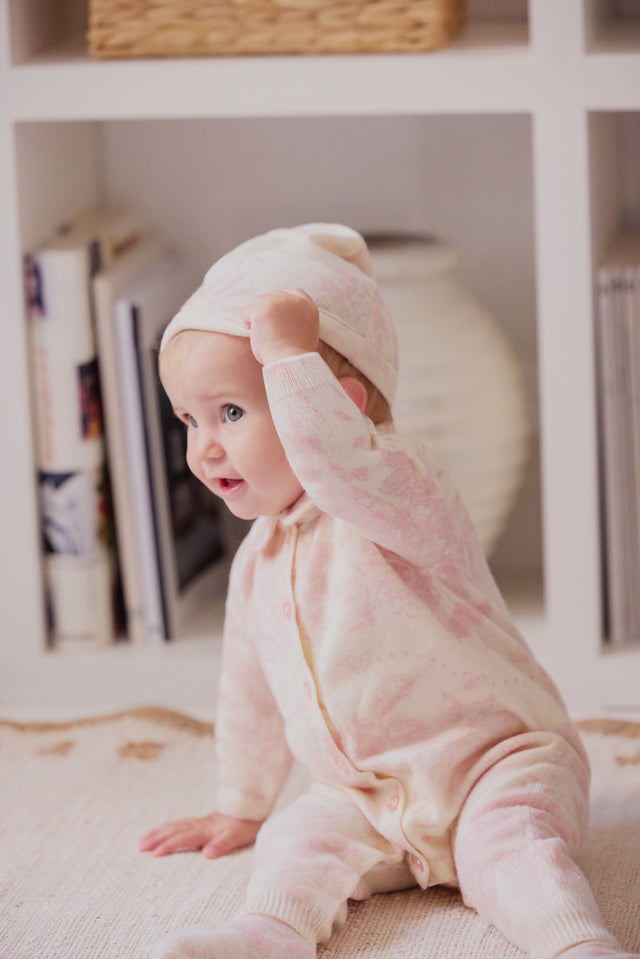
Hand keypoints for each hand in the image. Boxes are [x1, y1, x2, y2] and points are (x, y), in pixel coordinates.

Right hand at [138, 811, 262, 858]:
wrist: (253, 808)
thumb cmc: (246, 825)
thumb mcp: (237, 837)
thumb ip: (222, 844)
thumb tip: (206, 854)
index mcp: (206, 830)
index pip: (183, 838)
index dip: (168, 845)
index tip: (154, 854)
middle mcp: (200, 825)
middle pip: (174, 830)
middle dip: (156, 838)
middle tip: (139, 847)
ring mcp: (200, 822)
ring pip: (175, 825)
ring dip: (158, 832)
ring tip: (143, 840)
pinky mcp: (203, 822)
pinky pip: (181, 824)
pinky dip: (169, 827)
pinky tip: (166, 830)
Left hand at [243, 289, 318, 366]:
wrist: (290, 362)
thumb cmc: (294, 355)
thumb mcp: (305, 333)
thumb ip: (298, 319)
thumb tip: (280, 317)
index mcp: (308, 306)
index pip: (294, 292)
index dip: (282, 302)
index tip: (277, 316)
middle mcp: (294, 300)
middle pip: (272, 296)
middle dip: (266, 311)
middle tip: (268, 331)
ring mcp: (278, 302)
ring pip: (258, 302)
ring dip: (256, 317)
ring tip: (263, 335)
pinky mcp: (263, 308)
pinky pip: (247, 312)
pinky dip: (247, 323)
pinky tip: (255, 335)